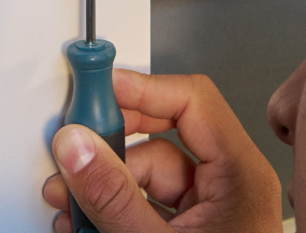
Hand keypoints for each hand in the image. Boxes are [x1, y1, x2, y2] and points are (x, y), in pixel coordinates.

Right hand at [43, 70, 282, 232]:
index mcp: (239, 175)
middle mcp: (226, 186)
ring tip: (66, 204)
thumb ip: (113, 195)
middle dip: (109, 147)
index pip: (190, 100)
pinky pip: (143, 206)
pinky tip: (81, 225)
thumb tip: (77, 145)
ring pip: (144, 177)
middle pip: (159, 139)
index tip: (98, 85)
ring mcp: (207, 212)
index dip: (142, 86)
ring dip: (100, 186)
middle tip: (72, 148)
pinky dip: (110, 212)